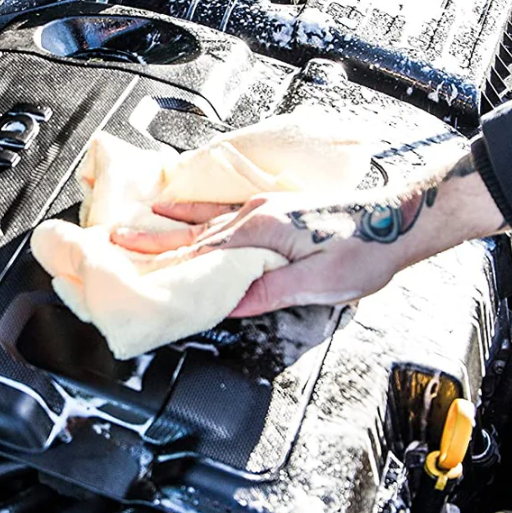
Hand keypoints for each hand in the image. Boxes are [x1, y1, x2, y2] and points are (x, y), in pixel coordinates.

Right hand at [111, 146, 506, 316]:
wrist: (399, 220)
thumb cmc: (365, 252)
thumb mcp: (318, 285)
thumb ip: (267, 292)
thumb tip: (226, 304)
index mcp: (263, 233)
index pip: (201, 253)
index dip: (163, 263)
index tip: (129, 267)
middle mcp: (256, 214)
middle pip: (192, 233)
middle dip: (151, 241)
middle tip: (111, 244)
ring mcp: (263, 208)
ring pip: (203, 220)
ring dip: (167, 226)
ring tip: (132, 227)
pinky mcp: (273, 210)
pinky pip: (220, 212)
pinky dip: (193, 214)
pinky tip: (180, 211)